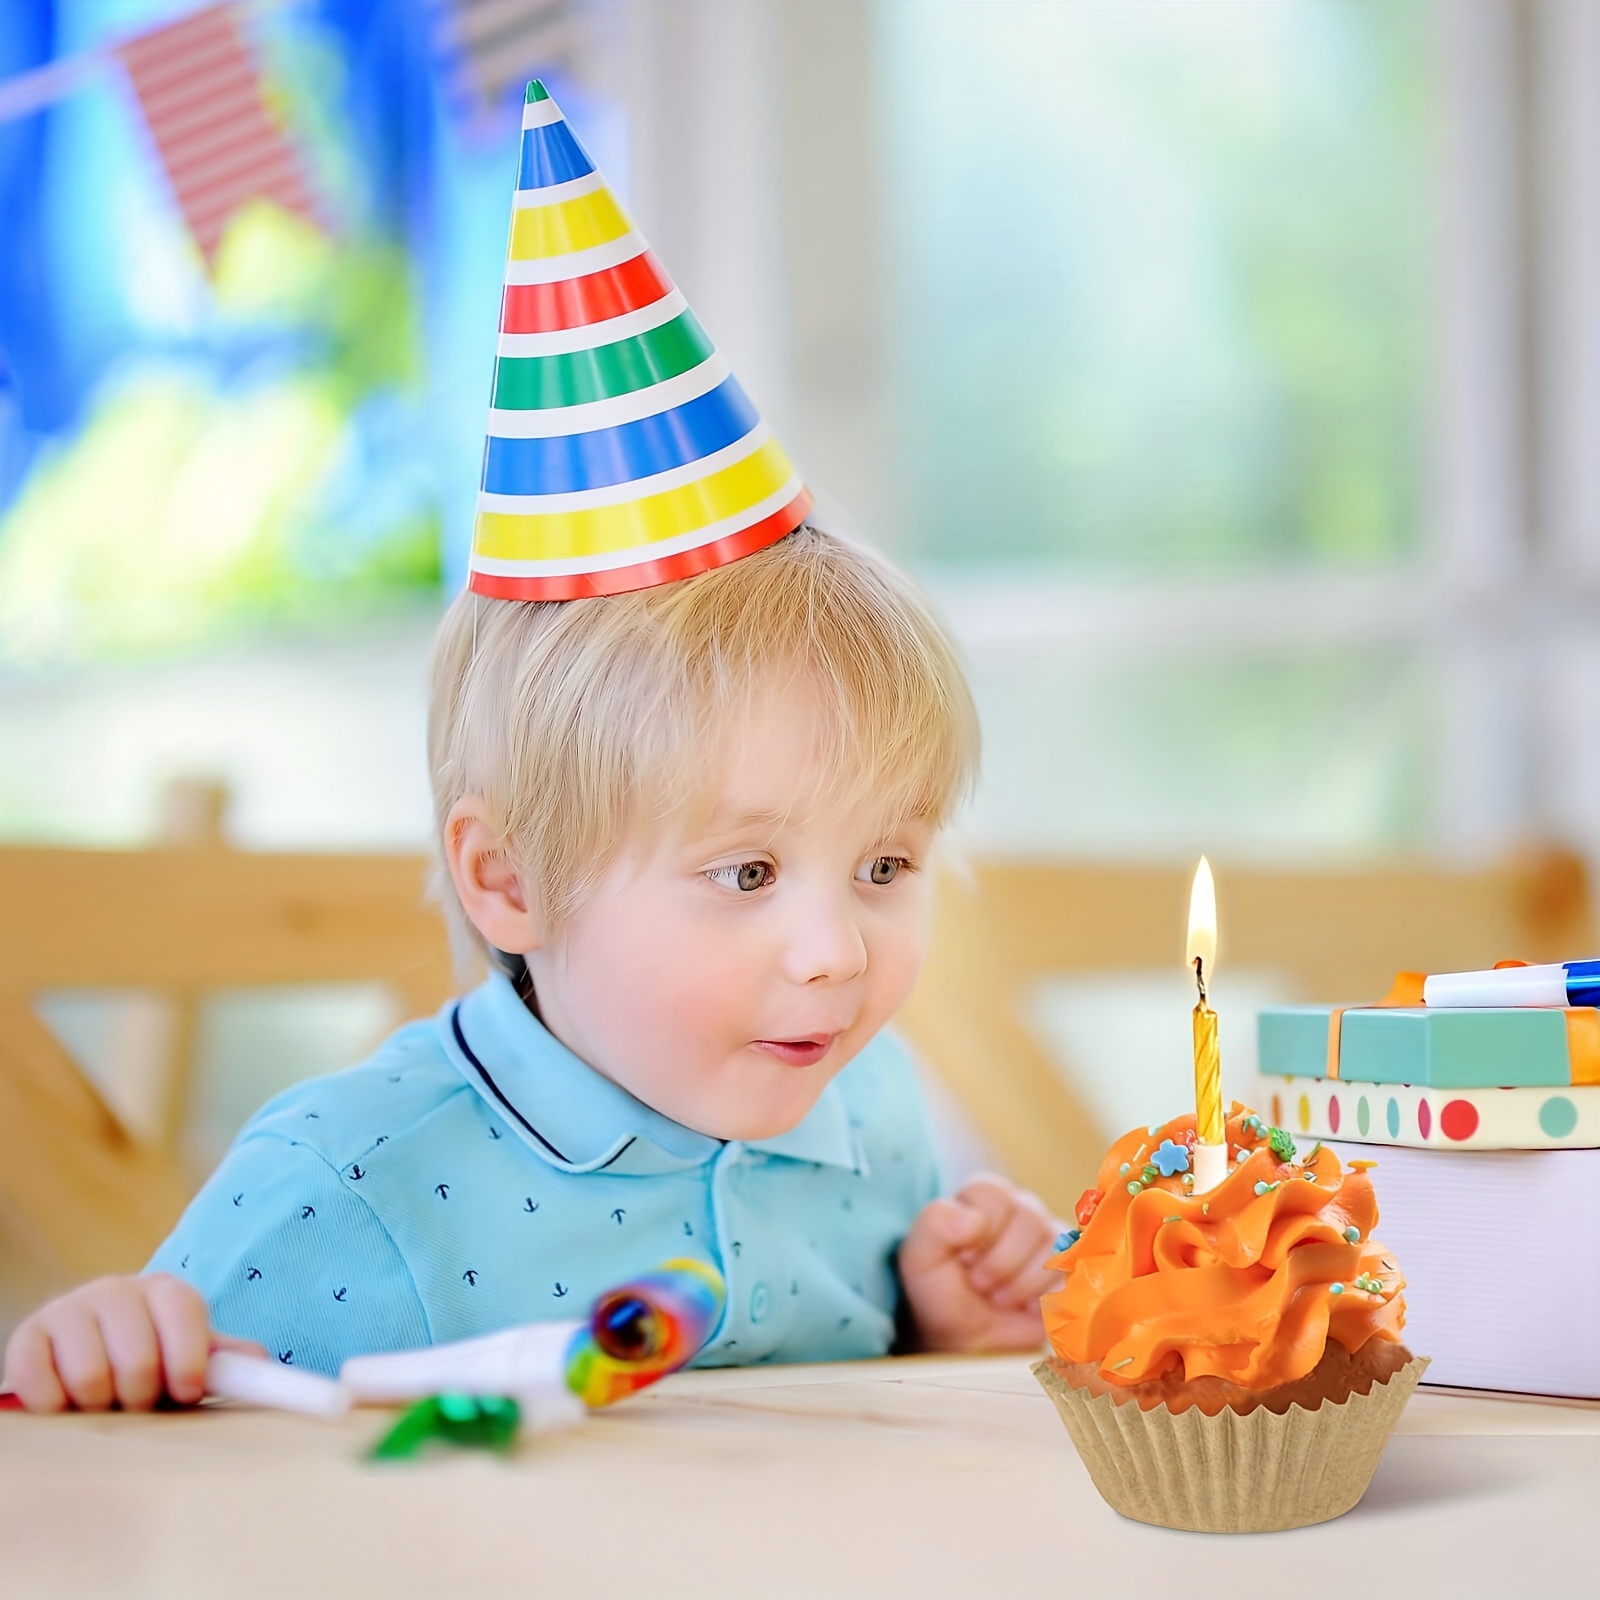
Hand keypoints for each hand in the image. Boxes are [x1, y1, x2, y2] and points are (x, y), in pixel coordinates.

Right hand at [1, 1274, 265, 1412]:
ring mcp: (67, 1309)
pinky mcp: (27, 1336)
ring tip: (106, 1405)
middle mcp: (115, 1289)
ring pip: (90, 1375)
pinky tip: (66, 1406)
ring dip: (100, 1407)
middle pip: (137, 1355)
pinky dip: (54, 1407)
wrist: (86, 1355)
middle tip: (141, 1405)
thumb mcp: (189, 1355)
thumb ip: (224, 1359)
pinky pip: (36, 1380)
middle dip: (142, 1395)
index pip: (183, 1310)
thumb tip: (257, 1361)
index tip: (188, 1394)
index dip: (189, 1358)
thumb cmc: (151, 1359)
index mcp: (164, 1289)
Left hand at [899, 1175, 1062, 1352]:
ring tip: (999, 1297)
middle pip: (1028, 1216)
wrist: (966, 1345)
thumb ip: (934, 1225)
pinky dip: (1042, 1298)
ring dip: (1019, 1282)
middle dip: (999, 1261)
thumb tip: (971, 1219)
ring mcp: (1048, 1240)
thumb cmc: (940, 1295)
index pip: (992, 1192)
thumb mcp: (920, 1259)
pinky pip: (1070, 1274)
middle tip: (979, 1283)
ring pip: (1051, 1244)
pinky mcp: (1068, 1271)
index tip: (962, 1258)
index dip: (978, 1229)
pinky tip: (1024, 1308)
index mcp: (983, 1200)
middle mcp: (1019, 1212)